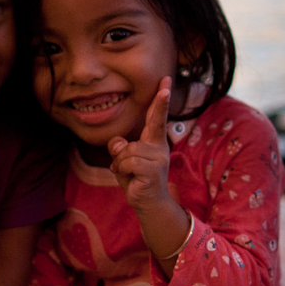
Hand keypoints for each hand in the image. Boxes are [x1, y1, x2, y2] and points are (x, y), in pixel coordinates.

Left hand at [107, 76, 173, 209]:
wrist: (148, 204)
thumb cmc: (136, 179)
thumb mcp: (122, 161)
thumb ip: (119, 148)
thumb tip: (118, 144)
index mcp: (153, 141)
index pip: (156, 117)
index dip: (160, 99)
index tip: (166, 81)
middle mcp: (159, 147)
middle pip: (155, 122)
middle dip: (160, 102)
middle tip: (166, 83)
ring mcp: (159, 158)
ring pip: (128, 149)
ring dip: (121, 162)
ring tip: (128, 173)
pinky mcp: (154, 170)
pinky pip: (128, 162)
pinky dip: (122, 170)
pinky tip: (130, 178)